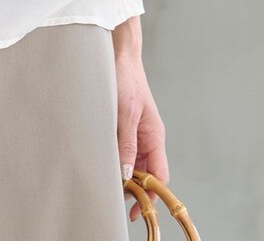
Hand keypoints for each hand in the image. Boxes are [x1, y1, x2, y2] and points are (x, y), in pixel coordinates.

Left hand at [116, 47, 168, 223]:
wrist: (119, 54)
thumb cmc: (125, 79)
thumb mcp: (125, 113)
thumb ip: (127, 143)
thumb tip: (128, 173)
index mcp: (155, 136)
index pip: (159, 175)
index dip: (151, 195)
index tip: (137, 209)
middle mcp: (148, 137)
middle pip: (146, 172)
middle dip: (134, 187)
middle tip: (114, 195)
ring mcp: (137, 131)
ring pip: (134, 162)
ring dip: (123, 172)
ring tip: (106, 179)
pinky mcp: (125, 124)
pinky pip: (124, 148)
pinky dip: (116, 157)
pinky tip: (103, 159)